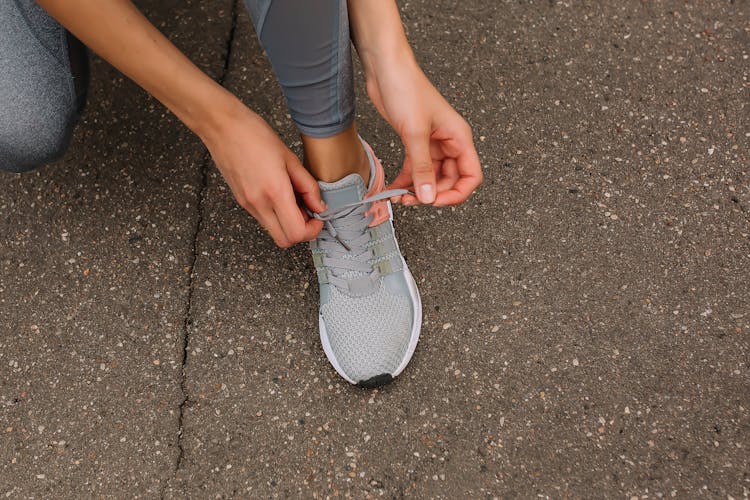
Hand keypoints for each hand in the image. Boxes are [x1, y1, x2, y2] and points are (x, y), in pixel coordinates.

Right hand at [201, 102, 324, 247]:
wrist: (222, 127)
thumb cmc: (254, 135)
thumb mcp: (290, 158)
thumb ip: (308, 186)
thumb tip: (319, 207)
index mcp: (275, 192)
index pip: (296, 233)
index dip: (312, 230)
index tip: (318, 216)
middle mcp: (259, 204)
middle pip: (284, 240)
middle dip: (301, 231)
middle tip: (307, 211)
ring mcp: (247, 205)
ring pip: (273, 231)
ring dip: (288, 223)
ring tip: (293, 199)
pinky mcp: (241, 201)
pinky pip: (263, 219)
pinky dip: (276, 215)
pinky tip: (280, 195)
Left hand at [365, 58, 482, 205]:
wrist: (386, 68)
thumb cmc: (407, 89)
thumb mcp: (415, 133)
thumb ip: (422, 168)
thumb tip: (428, 197)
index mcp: (459, 138)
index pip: (470, 176)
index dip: (456, 194)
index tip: (435, 202)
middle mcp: (449, 142)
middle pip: (449, 181)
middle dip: (431, 194)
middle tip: (411, 200)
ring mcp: (432, 143)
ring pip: (431, 177)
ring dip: (417, 190)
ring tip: (399, 197)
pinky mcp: (415, 142)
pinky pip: (416, 169)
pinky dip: (406, 181)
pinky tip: (394, 188)